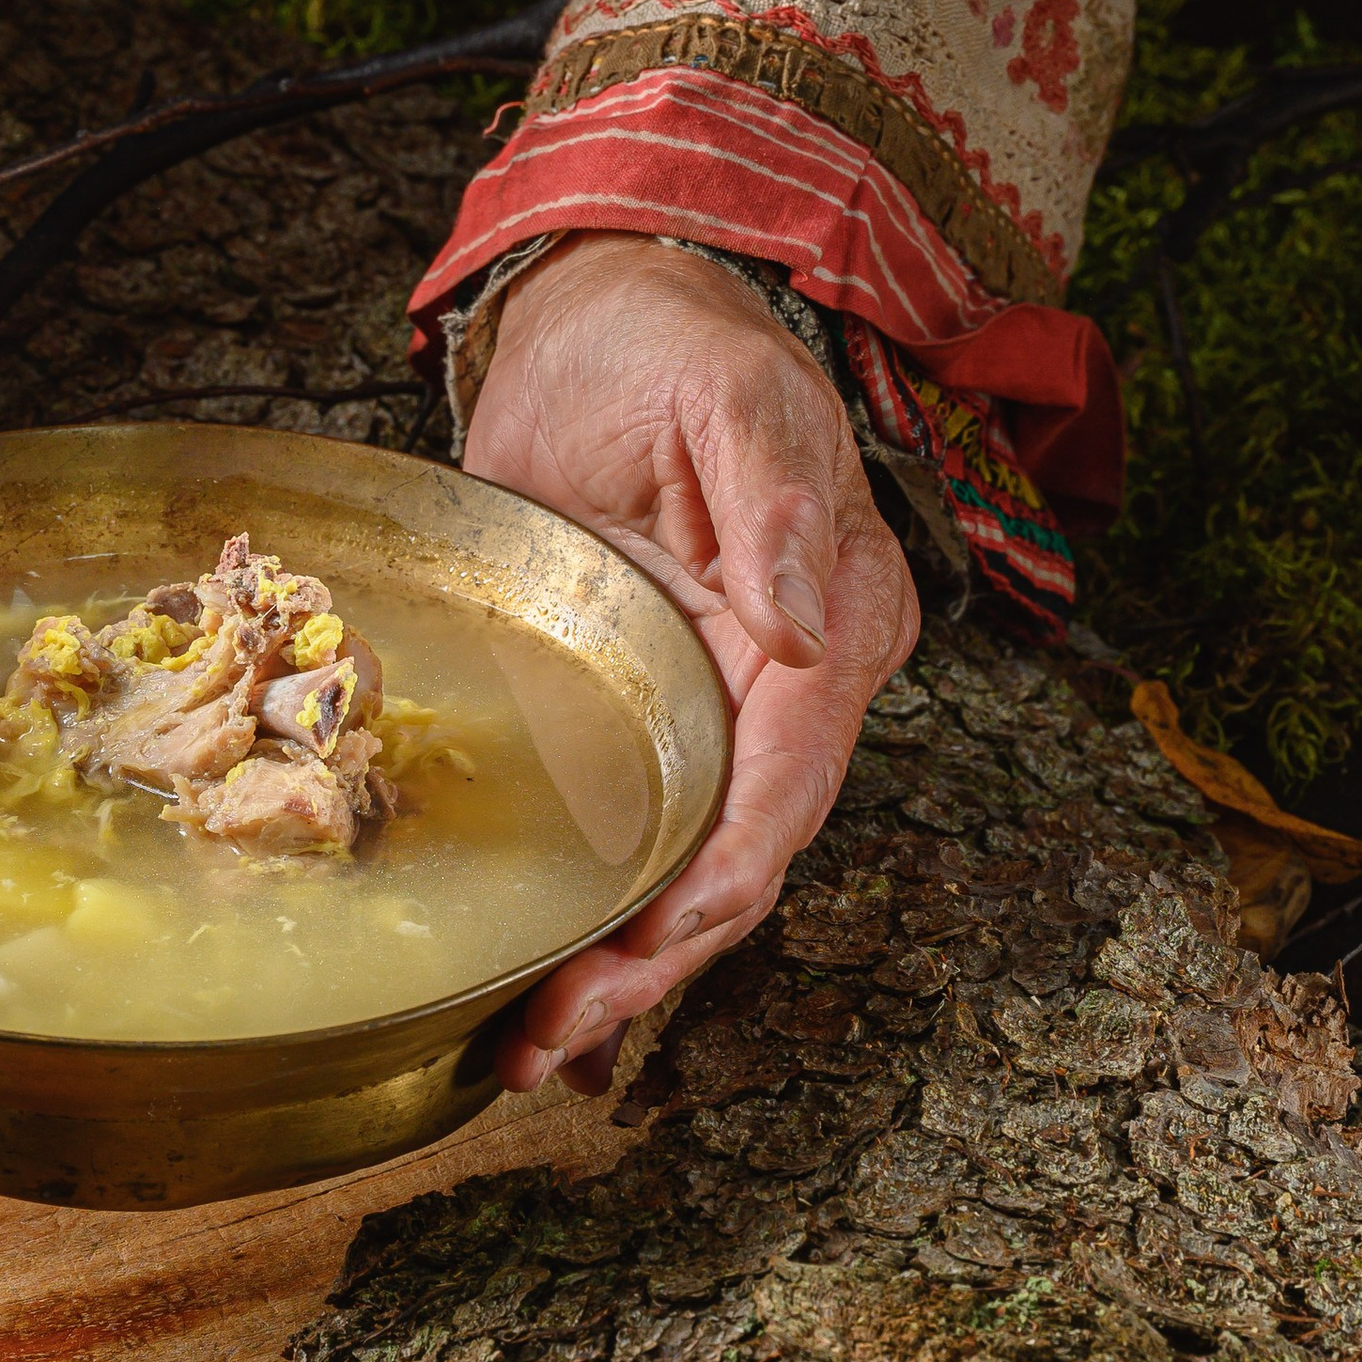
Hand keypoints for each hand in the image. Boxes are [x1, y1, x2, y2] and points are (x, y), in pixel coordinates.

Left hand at [463, 233, 917, 1095]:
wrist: (605, 310)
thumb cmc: (670, 341)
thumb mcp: (731, 396)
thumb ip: (776, 501)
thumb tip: (804, 631)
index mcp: (832, 627)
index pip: (790, 783)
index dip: (723, 877)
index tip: (652, 948)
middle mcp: (785, 687)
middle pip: (735, 857)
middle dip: (653, 962)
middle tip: (552, 1038)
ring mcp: (714, 708)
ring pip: (680, 868)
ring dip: (617, 968)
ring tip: (529, 1051)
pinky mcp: (642, 712)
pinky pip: (630, 836)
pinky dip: (593, 920)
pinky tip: (541, 999)